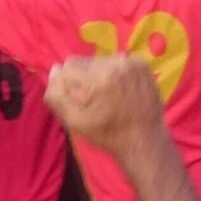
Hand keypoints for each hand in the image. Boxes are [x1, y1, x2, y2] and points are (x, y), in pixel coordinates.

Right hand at [44, 55, 166, 155]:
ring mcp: (132, 62)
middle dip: (83, 79)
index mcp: (100, 77)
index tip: (80, 103)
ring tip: (108, 96)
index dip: (68, 86)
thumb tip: (54, 69)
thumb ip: (57, 95)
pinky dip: (114, 73)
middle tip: (94, 101)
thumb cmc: (108, 135)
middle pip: (83, 61)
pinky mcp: (142, 64)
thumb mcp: (75, 121)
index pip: (67, 68)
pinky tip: (121, 91)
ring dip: (98, 74)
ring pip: (99, 60)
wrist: (145, 140)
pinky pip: (116, 61)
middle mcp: (117, 63)